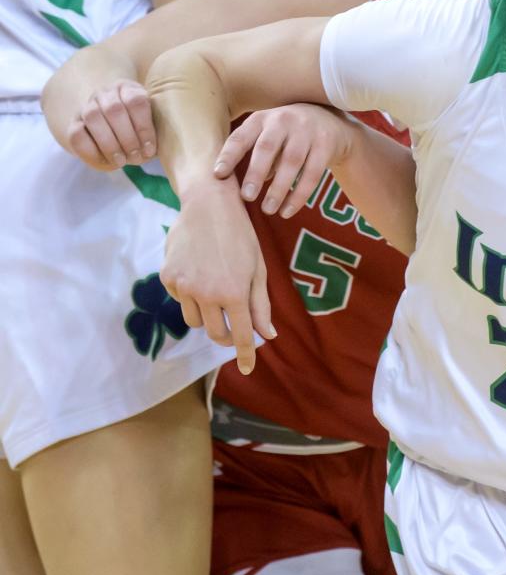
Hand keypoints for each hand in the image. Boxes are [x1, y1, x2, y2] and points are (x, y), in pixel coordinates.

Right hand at [66, 80, 155, 169]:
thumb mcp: (153, 130)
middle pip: (114, 109)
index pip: (136, 101)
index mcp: (129, 89)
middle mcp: (106, 93)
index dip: (144, 127)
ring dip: (109, 143)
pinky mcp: (74, 123)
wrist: (115, 134)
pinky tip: (105, 161)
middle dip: (128, 138)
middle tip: (137, 158)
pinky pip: (76, 133)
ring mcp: (88, 106)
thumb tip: (164, 149)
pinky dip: (91, 150)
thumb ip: (157, 134)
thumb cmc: (141, 134)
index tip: (150, 149)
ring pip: (93, 117)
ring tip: (121, 161)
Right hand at [161, 178, 274, 374]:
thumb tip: (269, 336)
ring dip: (208, 316)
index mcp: (235, 293)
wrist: (207, 205)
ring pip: (196, 321)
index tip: (247, 368)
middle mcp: (207, 294)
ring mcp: (184, 286)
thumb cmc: (240, 236)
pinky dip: (191, 296)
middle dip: (227, 336)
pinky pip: (181, 300)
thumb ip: (261, 306)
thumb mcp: (258, 269)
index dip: (245, 355)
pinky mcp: (168, 278)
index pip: (242, 336)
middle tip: (234, 329)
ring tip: (216, 291)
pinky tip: (199, 273)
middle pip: (216, 334)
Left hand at [213, 105, 353, 218]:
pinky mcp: (326, 145)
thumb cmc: (286, 135)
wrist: (330, 120)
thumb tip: (226, 183)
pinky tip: (287, 211)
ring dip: (279, 189)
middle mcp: (283, 121)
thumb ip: (250, 153)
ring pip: (291, 162)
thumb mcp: (267, 134)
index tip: (218, 175)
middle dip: (255, 173)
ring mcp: (307, 131)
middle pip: (267, 148)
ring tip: (268, 209)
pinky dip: (299, 196)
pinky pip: (312, 174)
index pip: (241, 137)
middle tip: (247, 197)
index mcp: (261, 119)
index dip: (229, 155)